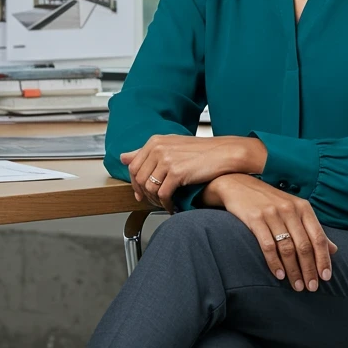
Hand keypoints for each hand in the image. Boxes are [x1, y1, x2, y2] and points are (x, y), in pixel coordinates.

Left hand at [120, 135, 256, 213]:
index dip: (135, 183)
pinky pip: (163, 194)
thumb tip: (123, 157)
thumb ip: (146, 152)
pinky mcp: (177, 172)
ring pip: (149, 188)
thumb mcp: (171, 145)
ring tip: (164, 204)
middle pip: (139, 179)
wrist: (224, 153)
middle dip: (144, 194)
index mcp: (155, 141)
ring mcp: (167, 160)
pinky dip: (166, 204)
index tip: (140, 193)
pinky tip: (172, 206)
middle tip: (152, 202)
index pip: (133, 166)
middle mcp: (158, 148)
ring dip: (155, 201)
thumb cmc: (201, 151)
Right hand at [203, 174, 337, 290]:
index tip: (326, 277)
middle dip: (309, 269)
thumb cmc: (270, 201)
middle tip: (311, 287)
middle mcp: (290, 210)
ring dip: (294, 270)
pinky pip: (267, 246)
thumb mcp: (295, 210)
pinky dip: (275, 263)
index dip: (323, 259)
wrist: (239, 185)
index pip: (318, 237)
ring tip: (297, 286)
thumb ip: (313, 230)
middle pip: (304, 246)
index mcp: (303, 208)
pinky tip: (279, 275)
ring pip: (287, 248)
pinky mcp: (255, 219)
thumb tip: (333, 250)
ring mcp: (272, 214)